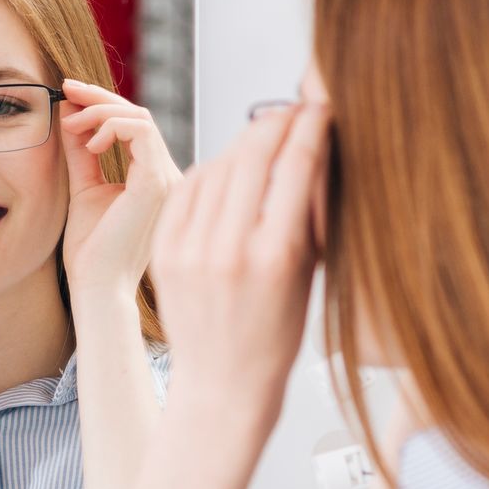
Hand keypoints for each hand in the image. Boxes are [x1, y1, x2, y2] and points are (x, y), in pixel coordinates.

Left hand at [58, 79, 179, 302]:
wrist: (97, 285)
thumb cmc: (91, 250)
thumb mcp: (84, 188)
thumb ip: (81, 152)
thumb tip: (69, 112)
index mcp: (154, 179)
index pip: (135, 126)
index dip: (103, 105)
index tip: (68, 94)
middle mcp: (168, 176)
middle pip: (139, 116)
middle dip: (99, 97)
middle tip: (65, 89)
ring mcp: (167, 179)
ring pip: (141, 118)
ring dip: (101, 112)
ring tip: (71, 124)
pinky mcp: (157, 183)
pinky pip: (140, 132)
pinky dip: (111, 127)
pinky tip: (89, 144)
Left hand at [151, 102, 330, 426]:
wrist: (223, 383)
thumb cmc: (279, 331)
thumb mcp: (307, 273)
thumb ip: (308, 212)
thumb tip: (316, 147)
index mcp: (276, 256)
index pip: (296, 165)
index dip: (311, 126)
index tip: (323, 106)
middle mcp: (230, 249)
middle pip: (253, 155)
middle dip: (276, 122)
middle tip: (294, 108)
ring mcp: (191, 250)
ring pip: (219, 166)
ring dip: (244, 141)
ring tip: (265, 133)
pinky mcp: (166, 252)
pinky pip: (189, 189)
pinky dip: (213, 169)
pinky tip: (230, 164)